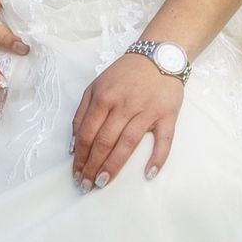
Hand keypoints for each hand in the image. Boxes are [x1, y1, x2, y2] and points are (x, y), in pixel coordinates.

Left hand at [70, 54, 182, 190]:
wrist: (158, 56)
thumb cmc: (124, 74)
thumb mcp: (96, 86)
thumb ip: (82, 113)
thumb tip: (74, 145)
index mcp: (104, 98)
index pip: (88, 134)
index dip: (81, 157)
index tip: (77, 173)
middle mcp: (124, 105)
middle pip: (104, 141)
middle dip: (93, 166)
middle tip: (87, 185)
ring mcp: (146, 110)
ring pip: (128, 143)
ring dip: (114, 166)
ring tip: (103, 182)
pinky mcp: (167, 115)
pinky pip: (163, 140)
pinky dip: (157, 157)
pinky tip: (148, 173)